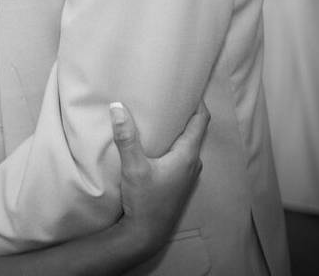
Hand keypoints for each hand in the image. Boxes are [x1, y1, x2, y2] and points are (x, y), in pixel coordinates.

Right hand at [109, 101, 209, 252]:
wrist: (146, 234)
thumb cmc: (145, 201)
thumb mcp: (133, 167)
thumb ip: (127, 137)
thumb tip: (117, 106)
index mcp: (187, 155)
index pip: (201, 120)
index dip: (198, 101)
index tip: (190, 84)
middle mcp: (193, 163)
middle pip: (195, 130)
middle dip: (185, 111)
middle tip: (170, 94)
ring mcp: (187, 174)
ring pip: (187, 143)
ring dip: (178, 128)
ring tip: (162, 114)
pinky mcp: (178, 182)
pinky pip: (181, 154)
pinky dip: (173, 142)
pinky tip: (157, 141)